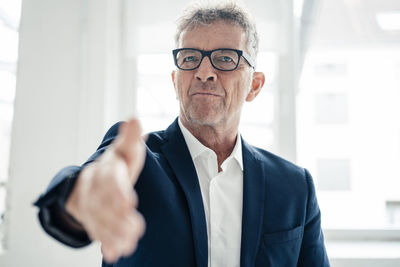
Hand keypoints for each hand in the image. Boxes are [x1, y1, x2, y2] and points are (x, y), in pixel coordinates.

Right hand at [66, 118, 145, 262]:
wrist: (92, 180)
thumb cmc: (117, 165)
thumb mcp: (125, 152)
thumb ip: (130, 140)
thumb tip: (134, 119)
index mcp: (105, 167)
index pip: (109, 178)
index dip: (118, 191)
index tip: (130, 204)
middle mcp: (93, 184)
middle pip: (100, 201)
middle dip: (117, 216)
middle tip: (135, 229)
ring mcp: (87, 203)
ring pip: (96, 218)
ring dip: (112, 232)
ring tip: (130, 244)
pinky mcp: (88, 217)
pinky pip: (94, 230)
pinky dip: (105, 242)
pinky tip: (115, 252)